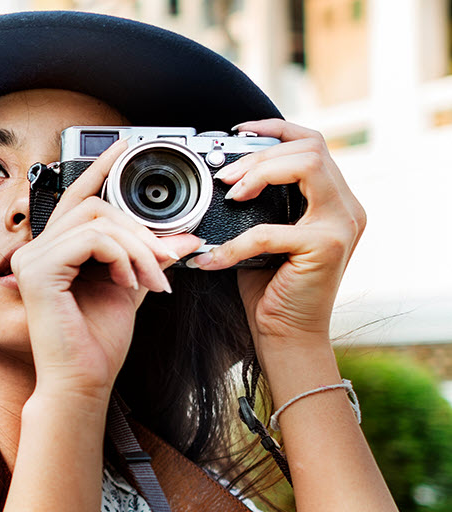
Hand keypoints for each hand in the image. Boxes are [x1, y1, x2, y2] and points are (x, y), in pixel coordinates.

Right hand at [11, 139, 200, 402]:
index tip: (124, 146)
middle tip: (167, 261)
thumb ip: (147, 257)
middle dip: (140, 231)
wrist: (84, 382)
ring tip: (152, 280)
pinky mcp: (38, 270)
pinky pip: (92, 239)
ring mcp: (32, 258)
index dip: (100, 168)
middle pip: (95, 205)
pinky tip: (129, 283)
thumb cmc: (99, 342)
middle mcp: (37, 249)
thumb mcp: (130, 288)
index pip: (77, 197)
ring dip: (137, 248)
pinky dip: (122, 257)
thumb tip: (182, 237)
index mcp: (55, 251)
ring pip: (97, 219)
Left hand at [189, 119, 365, 345]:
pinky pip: (271, 229)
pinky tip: (213, 257)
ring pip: (308, 165)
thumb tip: (222, 176)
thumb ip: (259, 203)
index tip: (239, 132)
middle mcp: (346, 207)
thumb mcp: (264, 235)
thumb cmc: (271, 287)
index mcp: (333, 200)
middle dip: (260, 155)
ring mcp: (342, 225)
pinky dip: (235, 243)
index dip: (277, 129)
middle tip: (225, 178)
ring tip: (230, 194)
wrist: (287, 335)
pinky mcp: (326, 247)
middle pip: (311, 147)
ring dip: (260, 173)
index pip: (313, 144)